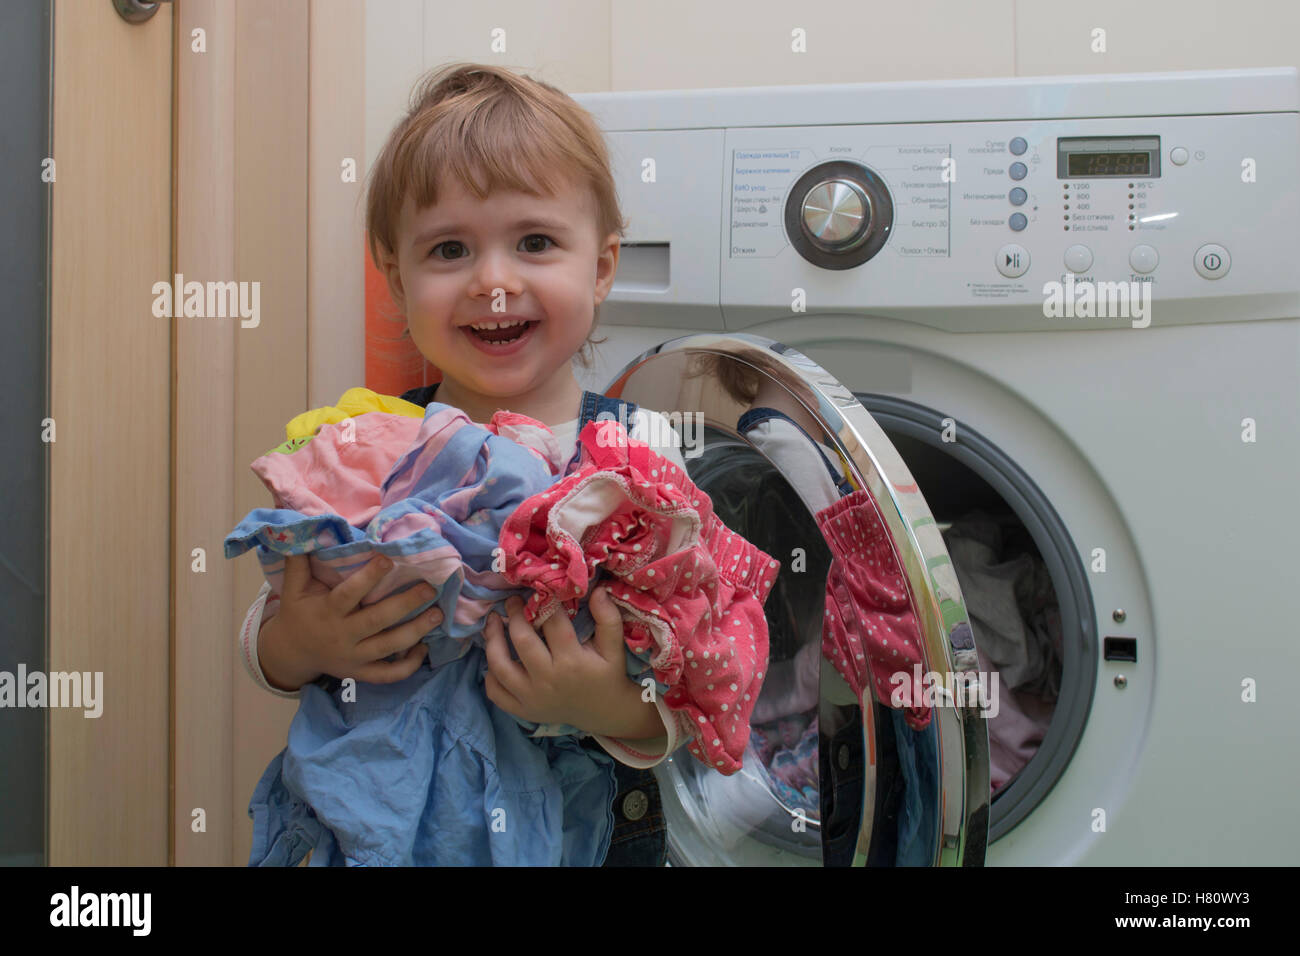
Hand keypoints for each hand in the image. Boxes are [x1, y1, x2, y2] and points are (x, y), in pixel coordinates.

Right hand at [258, 553, 440, 689]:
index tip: (389, 559)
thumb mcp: (292, 588)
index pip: (349, 594)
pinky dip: (408, 666)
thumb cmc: (298, 613)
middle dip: (405, 605)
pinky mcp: (361, 673)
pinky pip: (388, 674)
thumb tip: (305, 529)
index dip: (368, 577)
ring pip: (388, 647)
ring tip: (438, 615)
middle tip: (429, 588)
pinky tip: (424, 649)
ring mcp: (353, 657)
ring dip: (415, 632)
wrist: (291, 653)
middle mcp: (342, 636)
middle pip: (377, 621)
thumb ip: (299, 561)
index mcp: (327, 612)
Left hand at [483, 586, 650, 735]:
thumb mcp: (614, 647)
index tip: (539, 589)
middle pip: (521, 640)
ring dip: (492, 639)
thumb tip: (597, 590)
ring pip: (499, 665)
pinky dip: (490, 674)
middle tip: (512, 601)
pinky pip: (495, 692)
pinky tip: (495, 656)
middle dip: (514, 614)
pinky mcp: (522, 710)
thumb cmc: (607, 675)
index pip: (552, 623)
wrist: (604, 713)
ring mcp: (531, 697)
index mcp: (572, 662)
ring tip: (493, 621)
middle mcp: (548, 680)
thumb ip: (608, 618)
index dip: (544, 601)